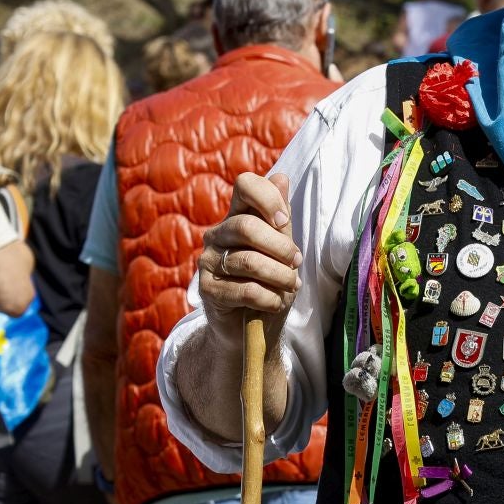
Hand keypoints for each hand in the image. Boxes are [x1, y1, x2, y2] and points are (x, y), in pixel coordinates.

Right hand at [197, 173, 301, 347]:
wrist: (252, 325)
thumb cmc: (270, 282)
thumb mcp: (282, 250)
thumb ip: (280, 218)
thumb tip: (281, 177)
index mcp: (238, 217)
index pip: (245, 184)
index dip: (268, 198)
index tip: (284, 221)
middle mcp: (217, 235)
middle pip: (246, 226)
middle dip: (281, 247)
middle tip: (296, 263)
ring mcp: (208, 261)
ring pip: (248, 261)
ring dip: (281, 277)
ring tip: (291, 286)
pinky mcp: (206, 290)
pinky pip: (245, 290)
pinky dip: (270, 298)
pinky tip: (276, 303)